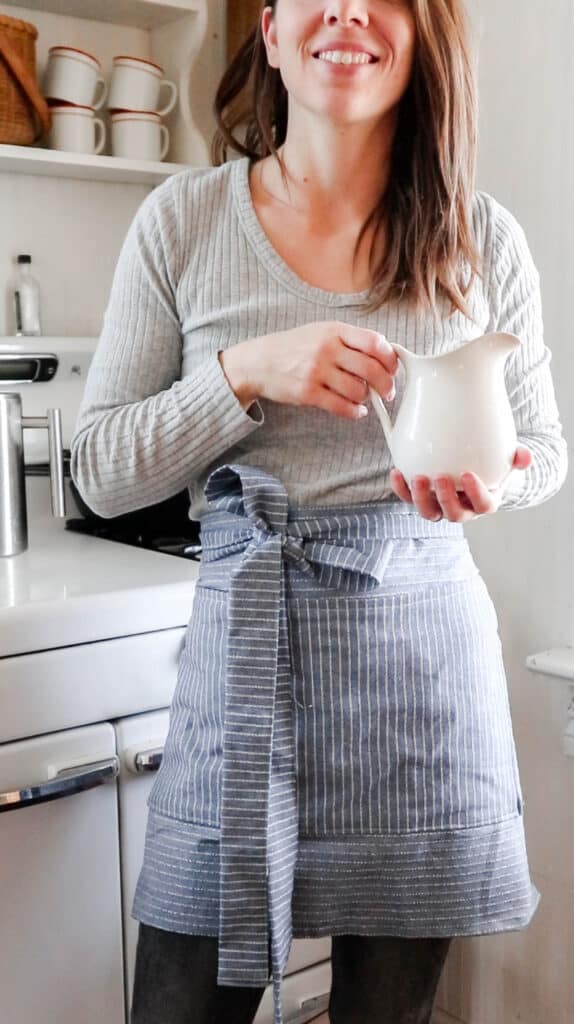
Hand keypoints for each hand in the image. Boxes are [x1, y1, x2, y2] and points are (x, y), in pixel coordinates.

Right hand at [219, 321, 397, 418]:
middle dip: (387, 385)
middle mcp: (327, 349)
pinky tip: (356, 411)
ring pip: (359, 390)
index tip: (393, 369)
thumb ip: (350, 340)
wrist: (258, 362)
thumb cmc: (293, 348)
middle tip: (388, 392)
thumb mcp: (321, 332)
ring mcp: (317, 372)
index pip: (375, 342)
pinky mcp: (308, 393)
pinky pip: (342, 407)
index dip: (390, 358)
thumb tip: (384, 355)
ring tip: (363, 398)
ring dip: (367, 398)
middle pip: (372, 369)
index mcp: (334, 330)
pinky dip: (355, 412)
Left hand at [389, 446, 532, 521]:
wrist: (475, 470)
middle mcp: (462, 509)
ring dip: (420, 498)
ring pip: (429, 512)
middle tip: (439, 477)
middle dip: (445, 498)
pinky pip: (408, 498)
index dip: (476, 493)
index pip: (484, 505)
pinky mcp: (421, 499)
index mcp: (484, 502)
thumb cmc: (492, 466)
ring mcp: (440, 506)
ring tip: (417, 478)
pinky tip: (396, 472)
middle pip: (454, 514)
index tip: (468, 474)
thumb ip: (518, 458)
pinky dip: (401, 488)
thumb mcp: (507, 461)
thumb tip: (524, 456)